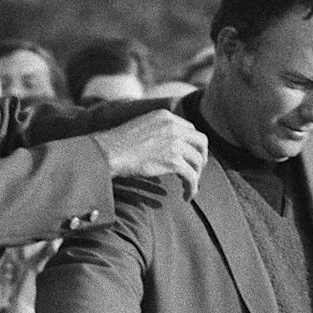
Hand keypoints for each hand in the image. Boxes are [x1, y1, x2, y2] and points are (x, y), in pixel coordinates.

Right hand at [93, 111, 207, 199]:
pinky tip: (187, 195)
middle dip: (202, 156)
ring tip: (190, 185)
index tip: (190, 155)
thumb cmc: (119, 143)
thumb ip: (157, 130)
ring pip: (198, 161)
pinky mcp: (173, 161)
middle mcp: (174, 127)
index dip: (192, 144)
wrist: (110, 151)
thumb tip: (166, 145)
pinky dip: (192, 187)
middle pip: (201, 141)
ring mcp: (175, 143)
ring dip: (196, 175)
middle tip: (197, 169)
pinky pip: (191, 176)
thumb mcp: (142, 126)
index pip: (190, 129)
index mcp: (166, 116)